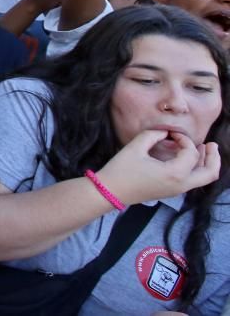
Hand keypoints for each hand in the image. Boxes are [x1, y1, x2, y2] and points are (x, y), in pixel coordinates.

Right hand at [97, 130, 219, 205]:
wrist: (110, 192)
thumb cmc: (121, 170)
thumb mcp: (135, 147)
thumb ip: (153, 135)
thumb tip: (165, 132)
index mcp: (174, 173)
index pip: (190, 152)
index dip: (184, 139)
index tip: (171, 133)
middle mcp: (181, 184)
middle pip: (210, 173)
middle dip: (214, 157)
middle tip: (211, 144)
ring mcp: (177, 190)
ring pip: (204, 179)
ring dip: (207, 163)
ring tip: (204, 149)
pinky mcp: (171, 191)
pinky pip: (193, 181)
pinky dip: (196, 169)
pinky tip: (188, 159)